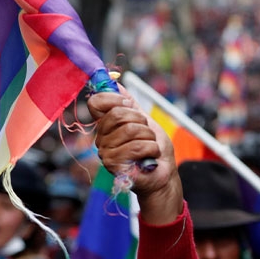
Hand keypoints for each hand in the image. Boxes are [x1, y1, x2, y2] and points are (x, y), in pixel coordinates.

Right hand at [88, 89, 181, 224]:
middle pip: (117, 114)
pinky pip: (136, 147)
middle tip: (147, 133)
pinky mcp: (114, 166)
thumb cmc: (154, 150)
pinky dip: (152, 149)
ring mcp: (106, 153)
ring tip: (150, 146)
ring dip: (149, 137)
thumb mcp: (145, 121)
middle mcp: (102, 139)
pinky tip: (151, 157)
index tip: (129, 104)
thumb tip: (116, 83)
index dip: (113, 98)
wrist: (164, 175)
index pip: (96, 103)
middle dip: (141, 121)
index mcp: (106, 126)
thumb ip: (130, 104)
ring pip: (130, 130)